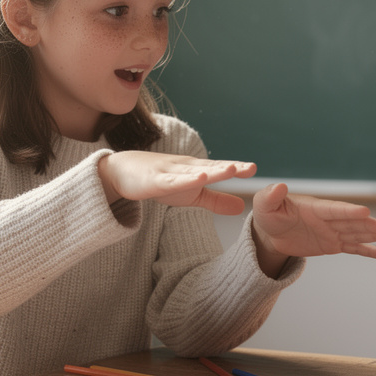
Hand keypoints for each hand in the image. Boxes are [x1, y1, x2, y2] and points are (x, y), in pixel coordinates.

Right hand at [97, 151, 254, 214]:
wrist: (121, 171)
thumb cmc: (160, 181)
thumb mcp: (191, 195)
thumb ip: (216, 201)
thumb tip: (242, 208)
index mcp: (196, 170)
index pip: (219, 168)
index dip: (237, 168)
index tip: (254, 169)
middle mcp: (186, 167)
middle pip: (211, 168)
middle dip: (230, 167)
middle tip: (250, 167)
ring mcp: (170, 172)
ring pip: (193, 172)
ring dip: (211, 171)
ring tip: (230, 170)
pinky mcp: (154, 181)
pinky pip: (171, 181)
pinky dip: (184, 180)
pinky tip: (197, 179)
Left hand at [250, 183, 375, 264]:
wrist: (272, 233)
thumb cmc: (270, 215)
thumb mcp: (265, 205)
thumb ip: (272, 196)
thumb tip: (279, 186)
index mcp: (316, 208)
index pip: (335, 210)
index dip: (349, 212)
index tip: (365, 212)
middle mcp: (329, 219)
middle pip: (352, 223)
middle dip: (370, 225)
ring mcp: (333, 232)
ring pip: (357, 234)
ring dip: (375, 235)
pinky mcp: (334, 245)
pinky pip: (354, 249)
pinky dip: (370, 251)